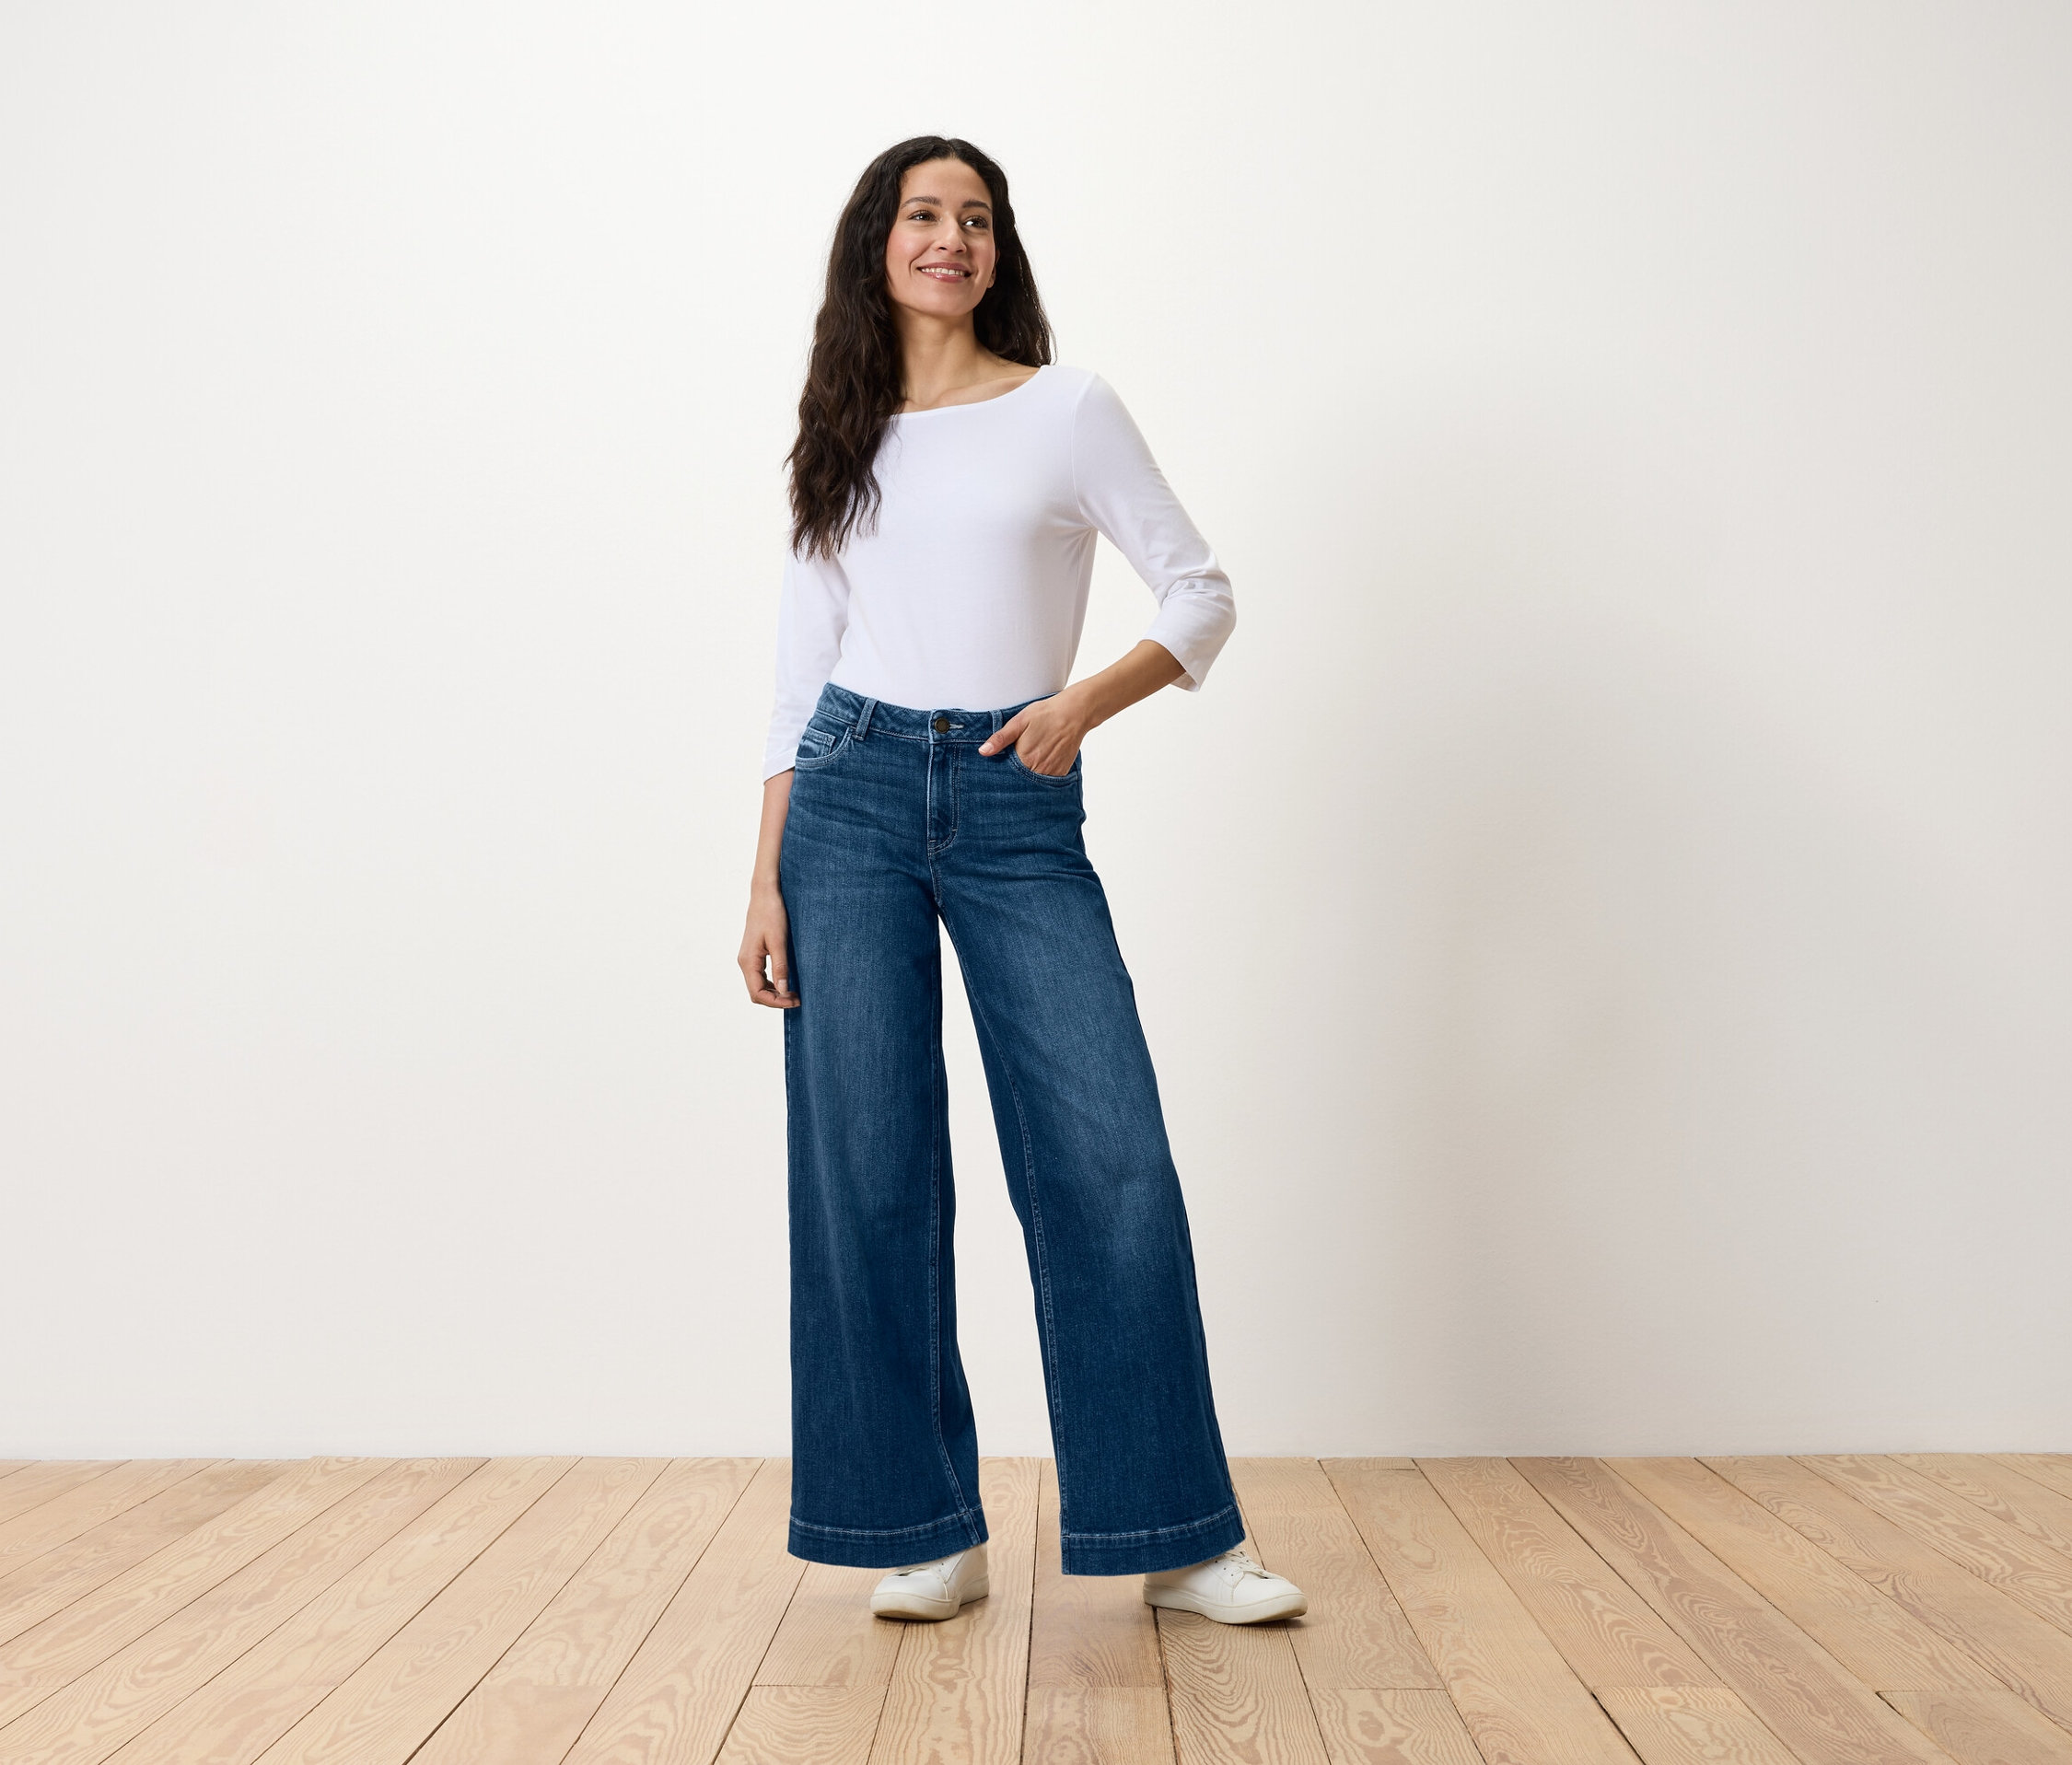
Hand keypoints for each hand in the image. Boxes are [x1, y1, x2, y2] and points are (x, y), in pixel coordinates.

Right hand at [739, 886, 798, 1006]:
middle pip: (756, 993)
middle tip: (798, 999)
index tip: (795, 1001)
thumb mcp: (779, 941)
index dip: (776, 1002)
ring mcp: (748, 958)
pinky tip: (787, 981)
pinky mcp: (754, 954)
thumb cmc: (772, 913)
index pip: (758, 993)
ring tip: (795, 993)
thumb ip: (780, 967)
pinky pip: (761, 976)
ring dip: (775, 993)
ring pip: (758, 986)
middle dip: (776, 1000)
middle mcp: (745, 962)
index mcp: (748, 961)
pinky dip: (773, 984)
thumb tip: (783, 991)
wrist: (765, 894)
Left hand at [978, 688, 1087, 776]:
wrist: (1074, 713)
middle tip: (1018, 760)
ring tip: (1031, 759)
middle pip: (1021, 779)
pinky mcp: (1061, 772)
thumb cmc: (1045, 714)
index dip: (1003, 771)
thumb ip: (1000, 739)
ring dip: (1029, 775)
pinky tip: (1042, 761)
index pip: (1007, 774)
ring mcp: (1051, 773)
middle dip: (1016, 775)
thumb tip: (983, 752)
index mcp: (1024, 759)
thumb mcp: (1018, 722)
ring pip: (1034, 781)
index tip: (1002, 764)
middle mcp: (1038, 769)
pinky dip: (1043, 774)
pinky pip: (1047, 779)